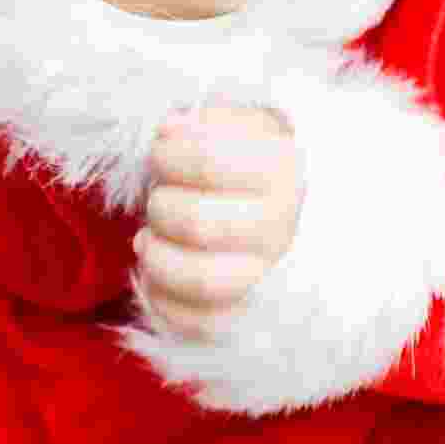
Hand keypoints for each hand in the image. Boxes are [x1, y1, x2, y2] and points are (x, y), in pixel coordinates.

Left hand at [134, 102, 303, 340]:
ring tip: (147, 238)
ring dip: (157, 256)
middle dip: (161, 206)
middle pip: (198, 223)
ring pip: (201, 280)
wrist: (297, 214)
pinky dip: (163, 298)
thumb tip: (170, 129)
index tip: (159, 149)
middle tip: (158, 196)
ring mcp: (269, 276)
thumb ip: (209, 120)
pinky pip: (200, 323)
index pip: (211, 162)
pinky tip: (155, 271)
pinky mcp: (249, 318)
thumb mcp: (248, 126)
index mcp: (284, 169)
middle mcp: (283, 226)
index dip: (170, 155)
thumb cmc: (258, 163)